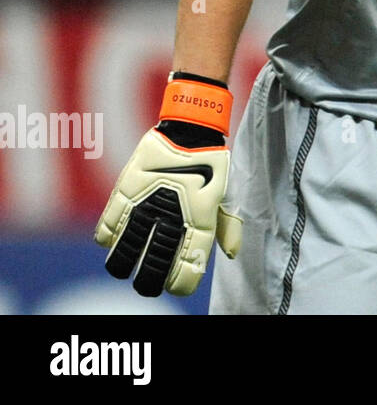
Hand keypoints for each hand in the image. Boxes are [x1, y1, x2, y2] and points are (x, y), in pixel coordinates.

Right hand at [94, 75, 241, 296]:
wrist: (192, 130)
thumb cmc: (211, 166)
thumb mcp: (223, 196)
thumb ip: (225, 227)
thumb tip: (231, 254)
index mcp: (201, 223)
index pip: (187, 270)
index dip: (181, 283)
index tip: (176, 286)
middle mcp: (171, 219)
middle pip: (152, 270)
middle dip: (148, 283)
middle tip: (146, 285)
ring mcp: (145, 206)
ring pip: (123, 254)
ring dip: (122, 265)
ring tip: (124, 268)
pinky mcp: (125, 192)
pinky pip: (106, 228)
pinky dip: (107, 239)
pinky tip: (114, 239)